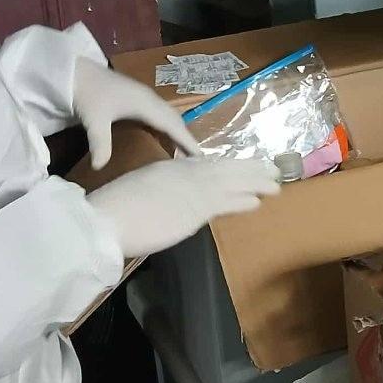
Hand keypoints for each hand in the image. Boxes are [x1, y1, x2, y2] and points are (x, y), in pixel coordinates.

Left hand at [73, 58, 199, 168]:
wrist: (73, 72)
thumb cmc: (87, 94)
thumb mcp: (94, 120)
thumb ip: (100, 144)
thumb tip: (100, 167)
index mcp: (145, 103)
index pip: (172, 125)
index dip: (186, 141)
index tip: (201, 157)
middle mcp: (149, 99)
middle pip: (175, 120)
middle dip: (186, 139)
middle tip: (197, 161)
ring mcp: (144, 97)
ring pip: (169, 116)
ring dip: (178, 132)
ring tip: (184, 152)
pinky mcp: (137, 98)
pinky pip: (161, 114)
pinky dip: (168, 127)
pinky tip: (165, 138)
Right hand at [85, 158, 279, 257]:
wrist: (107, 218)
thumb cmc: (113, 208)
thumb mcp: (137, 191)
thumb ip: (155, 193)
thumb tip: (164, 202)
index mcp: (168, 168)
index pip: (204, 164)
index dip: (226, 165)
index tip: (241, 164)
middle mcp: (184, 173)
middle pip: (224, 168)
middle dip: (248, 168)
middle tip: (270, 168)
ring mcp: (191, 190)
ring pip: (231, 182)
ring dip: (255, 182)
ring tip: (276, 183)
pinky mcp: (196, 209)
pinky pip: (226, 202)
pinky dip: (244, 200)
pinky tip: (259, 201)